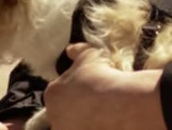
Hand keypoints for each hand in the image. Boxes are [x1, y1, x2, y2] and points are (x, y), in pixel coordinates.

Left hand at [43, 43, 166, 129]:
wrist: (118, 103)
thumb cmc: (101, 76)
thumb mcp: (90, 55)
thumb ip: (78, 51)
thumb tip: (71, 49)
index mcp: (52, 93)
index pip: (58, 92)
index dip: (74, 88)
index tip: (88, 87)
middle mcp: (54, 115)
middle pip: (63, 110)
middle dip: (76, 105)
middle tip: (95, 100)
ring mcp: (66, 128)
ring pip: (73, 122)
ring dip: (84, 117)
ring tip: (103, 111)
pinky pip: (86, 127)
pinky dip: (93, 124)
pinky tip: (105, 120)